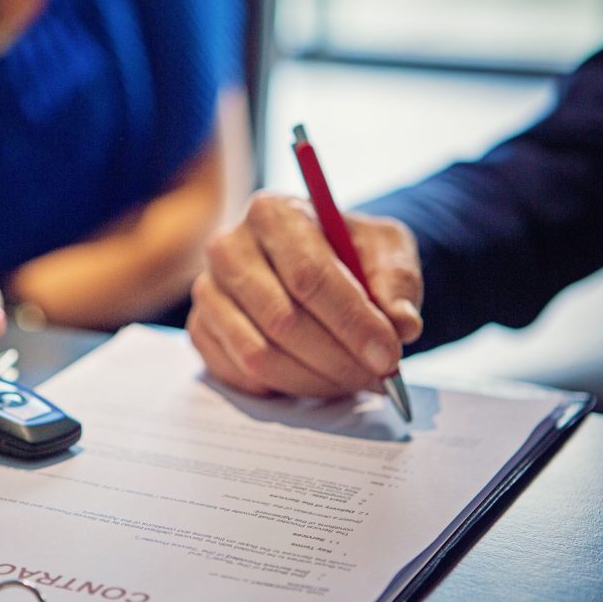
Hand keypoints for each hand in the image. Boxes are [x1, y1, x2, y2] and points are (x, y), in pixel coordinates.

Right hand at [187, 192, 422, 397]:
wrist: (314, 261)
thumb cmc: (348, 252)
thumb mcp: (385, 247)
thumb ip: (397, 279)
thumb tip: (401, 323)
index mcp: (272, 213)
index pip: (308, 275)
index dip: (351, 321)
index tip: (388, 355)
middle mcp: (228, 247)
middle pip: (282, 319)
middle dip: (337, 358)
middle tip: (378, 377)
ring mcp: (208, 291)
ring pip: (259, 355)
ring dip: (314, 379)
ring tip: (352, 380)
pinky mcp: (201, 329)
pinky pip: (240, 375)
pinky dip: (284, 388)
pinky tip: (316, 378)